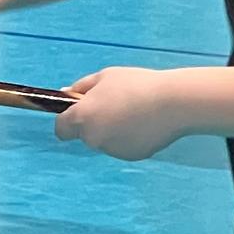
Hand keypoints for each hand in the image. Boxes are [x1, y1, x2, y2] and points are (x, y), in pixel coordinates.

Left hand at [52, 67, 188, 162]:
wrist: (172, 103)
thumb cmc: (136, 85)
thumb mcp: (105, 76)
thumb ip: (81, 87)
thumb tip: (66, 94)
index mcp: (83, 117)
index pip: (61, 129)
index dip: (67, 120)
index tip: (79, 111)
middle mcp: (94, 138)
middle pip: (86, 133)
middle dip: (95, 122)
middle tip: (115, 103)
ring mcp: (112, 150)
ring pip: (106, 140)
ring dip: (113, 129)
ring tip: (135, 111)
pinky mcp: (131, 156)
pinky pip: (124, 145)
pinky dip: (129, 137)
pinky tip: (145, 122)